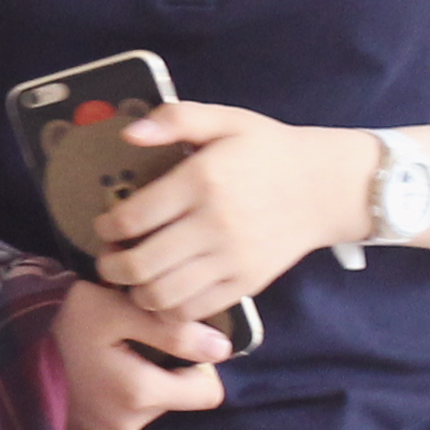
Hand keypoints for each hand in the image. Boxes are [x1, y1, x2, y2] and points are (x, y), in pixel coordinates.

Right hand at [52, 277, 231, 429]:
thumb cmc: (57, 319)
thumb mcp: (112, 308)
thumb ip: (171, 328)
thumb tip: (222, 348)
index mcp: (141, 392)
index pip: (208, 393)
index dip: (198, 367)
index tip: (170, 343)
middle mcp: (128, 423)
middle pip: (175, 399)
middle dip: (163, 373)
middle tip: (129, 343)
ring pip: (147, 408)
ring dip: (135, 384)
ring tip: (102, 357)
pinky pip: (120, 418)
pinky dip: (112, 398)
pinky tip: (88, 376)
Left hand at [102, 105, 360, 318]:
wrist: (325, 187)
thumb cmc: (268, 151)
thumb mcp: (225, 120)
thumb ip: (174, 119)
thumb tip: (129, 133)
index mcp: (202, 181)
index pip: (134, 217)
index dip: (106, 227)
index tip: (104, 224)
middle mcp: (215, 225)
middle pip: (142, 264)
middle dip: (111, 266)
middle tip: (107, 258)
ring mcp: (233, 260)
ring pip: (164, 296)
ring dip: (137, 292)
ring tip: (133, 278)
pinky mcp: (248, 284)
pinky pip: (197, 310)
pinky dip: (171, 309)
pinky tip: (164, 292)